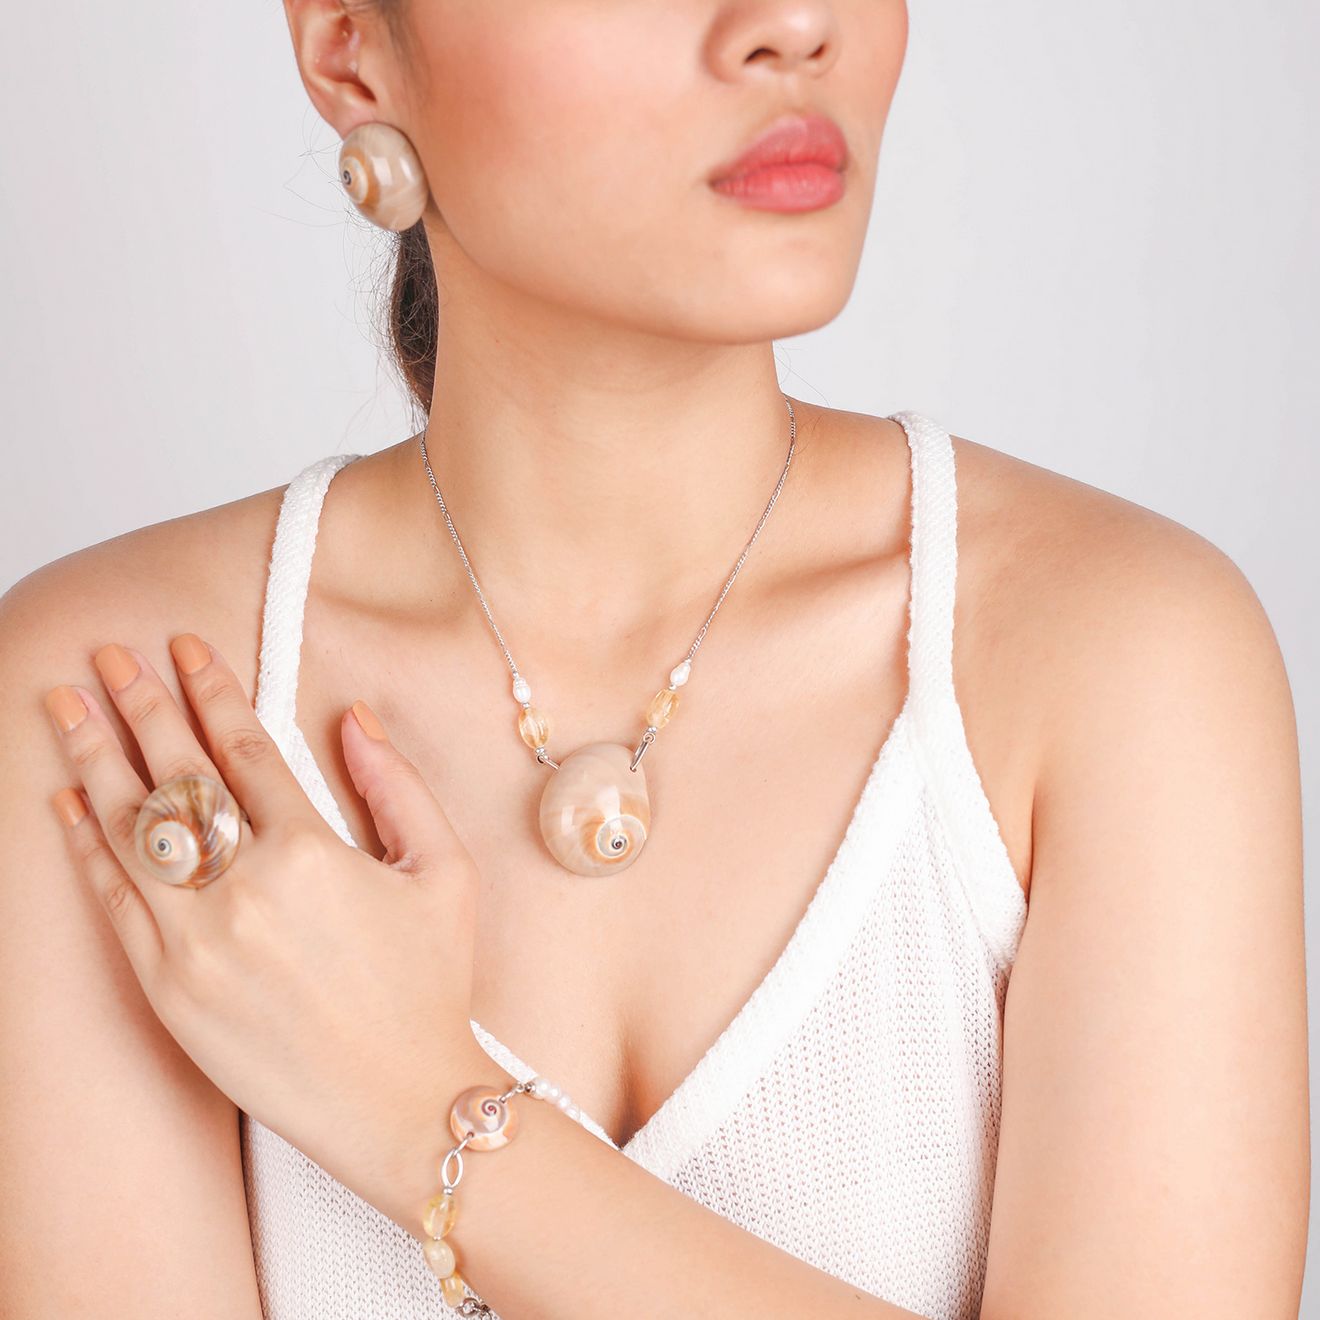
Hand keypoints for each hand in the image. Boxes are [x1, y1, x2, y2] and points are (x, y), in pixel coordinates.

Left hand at [42, 634, 484, 1210]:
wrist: (398, 1102)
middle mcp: (244, 888)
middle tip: (110, 653)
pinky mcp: (166, 989)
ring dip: (93, 757)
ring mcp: (195, 941)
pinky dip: (85, 847)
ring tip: (65, 703)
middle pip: (176, 773)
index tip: (185, 647)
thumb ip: (397, 786)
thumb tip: (352, 719)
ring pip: (129, 830)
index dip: (211, 688)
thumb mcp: (445, 873)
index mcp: (313, 852)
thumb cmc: (430, 987)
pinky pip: (113, 902)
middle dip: (139, 703)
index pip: (244, 747)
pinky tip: (68, 802)